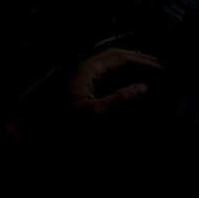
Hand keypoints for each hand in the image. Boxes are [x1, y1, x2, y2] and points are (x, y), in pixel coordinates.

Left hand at [6, 47, 163, 141]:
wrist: (37, 141)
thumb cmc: (64, 128)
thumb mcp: (94, 115)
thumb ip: (120, 99)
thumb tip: (142, 87)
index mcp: (87, 70)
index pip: (120, 58)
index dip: (142, 62)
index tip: (161, 70)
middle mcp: (83, 70)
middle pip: (115, 57)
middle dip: (138, 60)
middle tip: (159, 66)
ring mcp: (81, 79)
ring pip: (110, 65)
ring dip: (130, 66)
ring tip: (149, 72)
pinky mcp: (80, 91)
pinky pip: (104, 77)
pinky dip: (121, 78)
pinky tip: (130, 85)